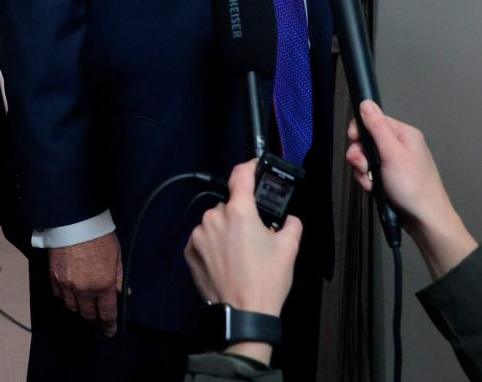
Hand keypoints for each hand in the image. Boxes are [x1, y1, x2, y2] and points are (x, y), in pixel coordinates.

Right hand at [49, 232, 123, 336]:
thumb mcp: (116, 256)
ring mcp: (67, 286)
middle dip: (93, 317)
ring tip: (83, 303)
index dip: (109, 326)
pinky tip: (70, 292)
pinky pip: (59, 295)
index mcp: (103, 286)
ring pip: (72, 307)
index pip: (106, 314)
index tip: (109, 332)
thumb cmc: (99, 237)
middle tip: (96, 315)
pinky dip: (65, 297)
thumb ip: (118, 277)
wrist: (74, 223)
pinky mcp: (54, 278)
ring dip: (79, 308)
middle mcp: (84, 290)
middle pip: (87, 314)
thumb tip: (124, 292)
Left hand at [185, 160, 301, 315]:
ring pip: (215, 221)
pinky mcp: (189, 251)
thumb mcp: (289, 249)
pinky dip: (213, 243)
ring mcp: (199, 234)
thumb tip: (290, 219)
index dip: (249, 167)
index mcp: (239, 211)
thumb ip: (292, 224)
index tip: (255, 167)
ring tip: (240, 252)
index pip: (241, 175)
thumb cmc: (265, 282)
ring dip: (226, 229)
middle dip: (242, 213)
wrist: (243, 314)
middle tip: (255, 233)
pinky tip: (226, 260)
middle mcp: (214, 217)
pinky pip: (204, 238)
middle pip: (229, 203)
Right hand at [345, 101, 476, 278]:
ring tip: (371, 183)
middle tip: (363, 168)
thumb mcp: (392, 154)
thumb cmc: (413, 186)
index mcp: (404, 134)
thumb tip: (366, 102)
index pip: (373, 120)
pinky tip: (373, 189)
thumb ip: (377, 127)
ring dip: (363, 171)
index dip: (359, 131)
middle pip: (367, 140)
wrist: (425, 220)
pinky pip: (371, 173)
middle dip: (360, 156)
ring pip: (366, 159)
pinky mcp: (390, 178)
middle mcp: (400, 146)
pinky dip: (368, 181)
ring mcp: (395, 163)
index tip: (354, 143)